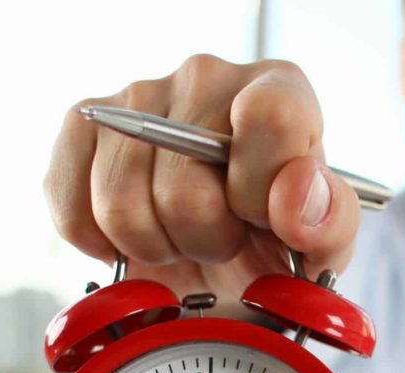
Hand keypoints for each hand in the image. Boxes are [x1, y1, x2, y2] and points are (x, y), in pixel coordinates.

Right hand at [45, 54, 362, 301]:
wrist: (222, 264)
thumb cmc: (278, 243)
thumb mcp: (325, 245)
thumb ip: (330, 221)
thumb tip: (294, 193)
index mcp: (279, 91)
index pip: (270, 118)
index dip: (260, 192)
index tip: (262, 220)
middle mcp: (206, 77)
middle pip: (185, 189)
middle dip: (207, 237)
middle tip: (224, 236)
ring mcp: (138, 96)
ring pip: (122, 208)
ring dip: (157, 246)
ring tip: (184, 235)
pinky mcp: (82, 126)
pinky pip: (74, 211)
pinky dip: (106, 246)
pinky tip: (141, 235)